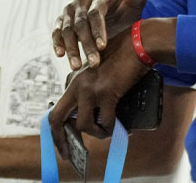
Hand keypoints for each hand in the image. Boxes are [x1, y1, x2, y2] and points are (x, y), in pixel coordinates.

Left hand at [48, 31, 149, 157]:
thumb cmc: (125, 53)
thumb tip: (93, 109)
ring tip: (105, 131)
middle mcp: (77, 84)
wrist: (139, 42)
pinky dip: (110, 128)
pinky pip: (104, 121)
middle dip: (59, 139)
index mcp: (74, 79)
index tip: (63, 140)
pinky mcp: (106, 93)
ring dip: (94, 133)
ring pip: (82, 124)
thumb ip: (92, 84)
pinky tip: (117, 128)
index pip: (57, 108)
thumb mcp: (100, 68)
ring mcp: (90, 89)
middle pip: (56, 118)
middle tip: (66, 153)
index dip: (58, 128)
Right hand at [53, 0, 147, 69]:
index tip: (103, 46)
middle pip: (81, 25)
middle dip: (86, 45)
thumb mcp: (135, 1)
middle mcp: (81, 1)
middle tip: (94, 63)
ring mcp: (70, 11)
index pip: (95, 14)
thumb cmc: (128, 7)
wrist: (117, 13)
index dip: (98, 30)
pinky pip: (56, 33)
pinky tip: (60, 55)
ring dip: (71, 49)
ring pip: (67, 31)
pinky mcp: (62, 21)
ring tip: (76, 66)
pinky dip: (57, 43)